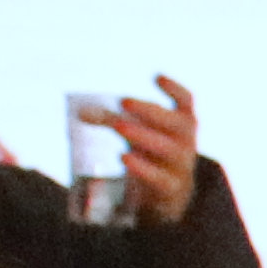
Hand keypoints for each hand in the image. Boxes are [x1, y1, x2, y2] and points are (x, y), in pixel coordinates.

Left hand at [88, 77, 200, 225]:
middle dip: (150, 111)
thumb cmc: (151, 149)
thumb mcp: (137, 130)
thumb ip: (111, 119)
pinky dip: (142, 167)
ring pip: (167, 148)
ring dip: (142, 135)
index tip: (156, 77)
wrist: (170, 190)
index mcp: (182, 121)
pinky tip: (123, 156)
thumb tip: (80, 112)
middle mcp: (187, 141)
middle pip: (178, 123)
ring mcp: (182, 164)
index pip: (186, 101)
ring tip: (118, 126)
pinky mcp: (171, 186)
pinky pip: (159, 177)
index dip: (174, 89)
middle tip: (123, 101)